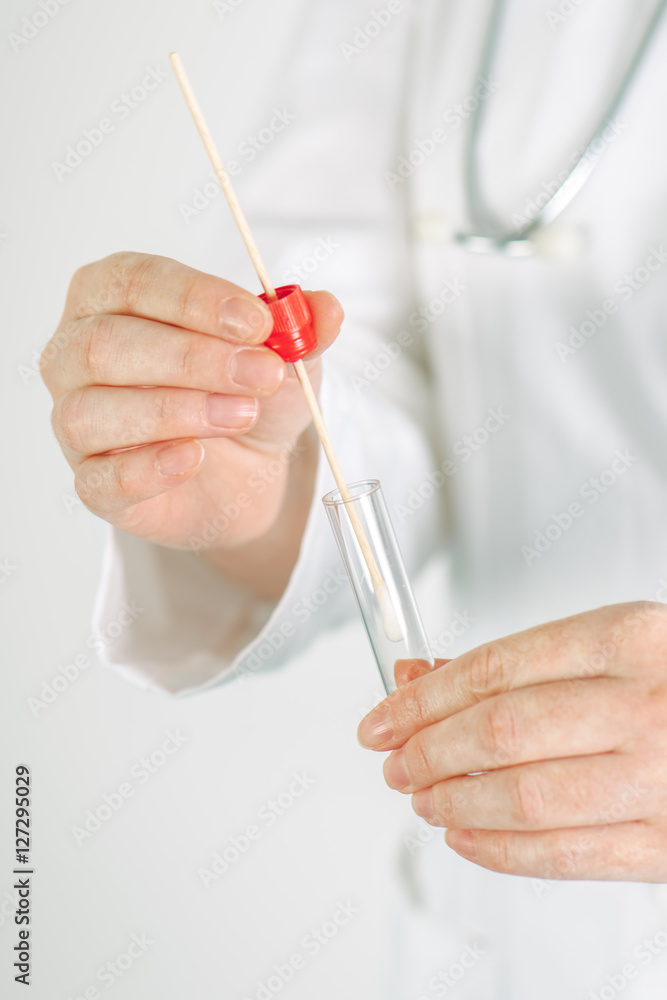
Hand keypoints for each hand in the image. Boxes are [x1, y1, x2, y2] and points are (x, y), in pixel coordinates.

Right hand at [41, 252, 342, 557]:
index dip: (194, 299)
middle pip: (106, 345)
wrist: (246, 473)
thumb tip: (325, 308)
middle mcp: (76, 356)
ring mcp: (75, 424)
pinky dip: (149, 468)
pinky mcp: (94, 485)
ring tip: (241, 415)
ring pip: (91, 412)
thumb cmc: (242, 395)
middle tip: (261, 374)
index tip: (258, 322)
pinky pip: (101, 479)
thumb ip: (301, 329)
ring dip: (175, 411)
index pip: (133, 282)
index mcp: (112, 299)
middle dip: (192, 358)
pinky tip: (193, 458)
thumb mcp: (283, 357)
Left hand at [357, 602, 666, 880]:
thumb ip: (517, 662)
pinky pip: (566, 857)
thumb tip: (419, 675)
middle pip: (500, 731)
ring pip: (523, 796)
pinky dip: (499, 850)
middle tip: (394, 760)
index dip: (423, 697)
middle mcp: (648, 704)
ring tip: (421, 796)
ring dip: (453, 800)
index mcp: (631, 637)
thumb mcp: (611, 644)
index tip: (383, 715)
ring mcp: (662, 778)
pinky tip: (465, 835)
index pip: (495, 669)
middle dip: (426, 750)